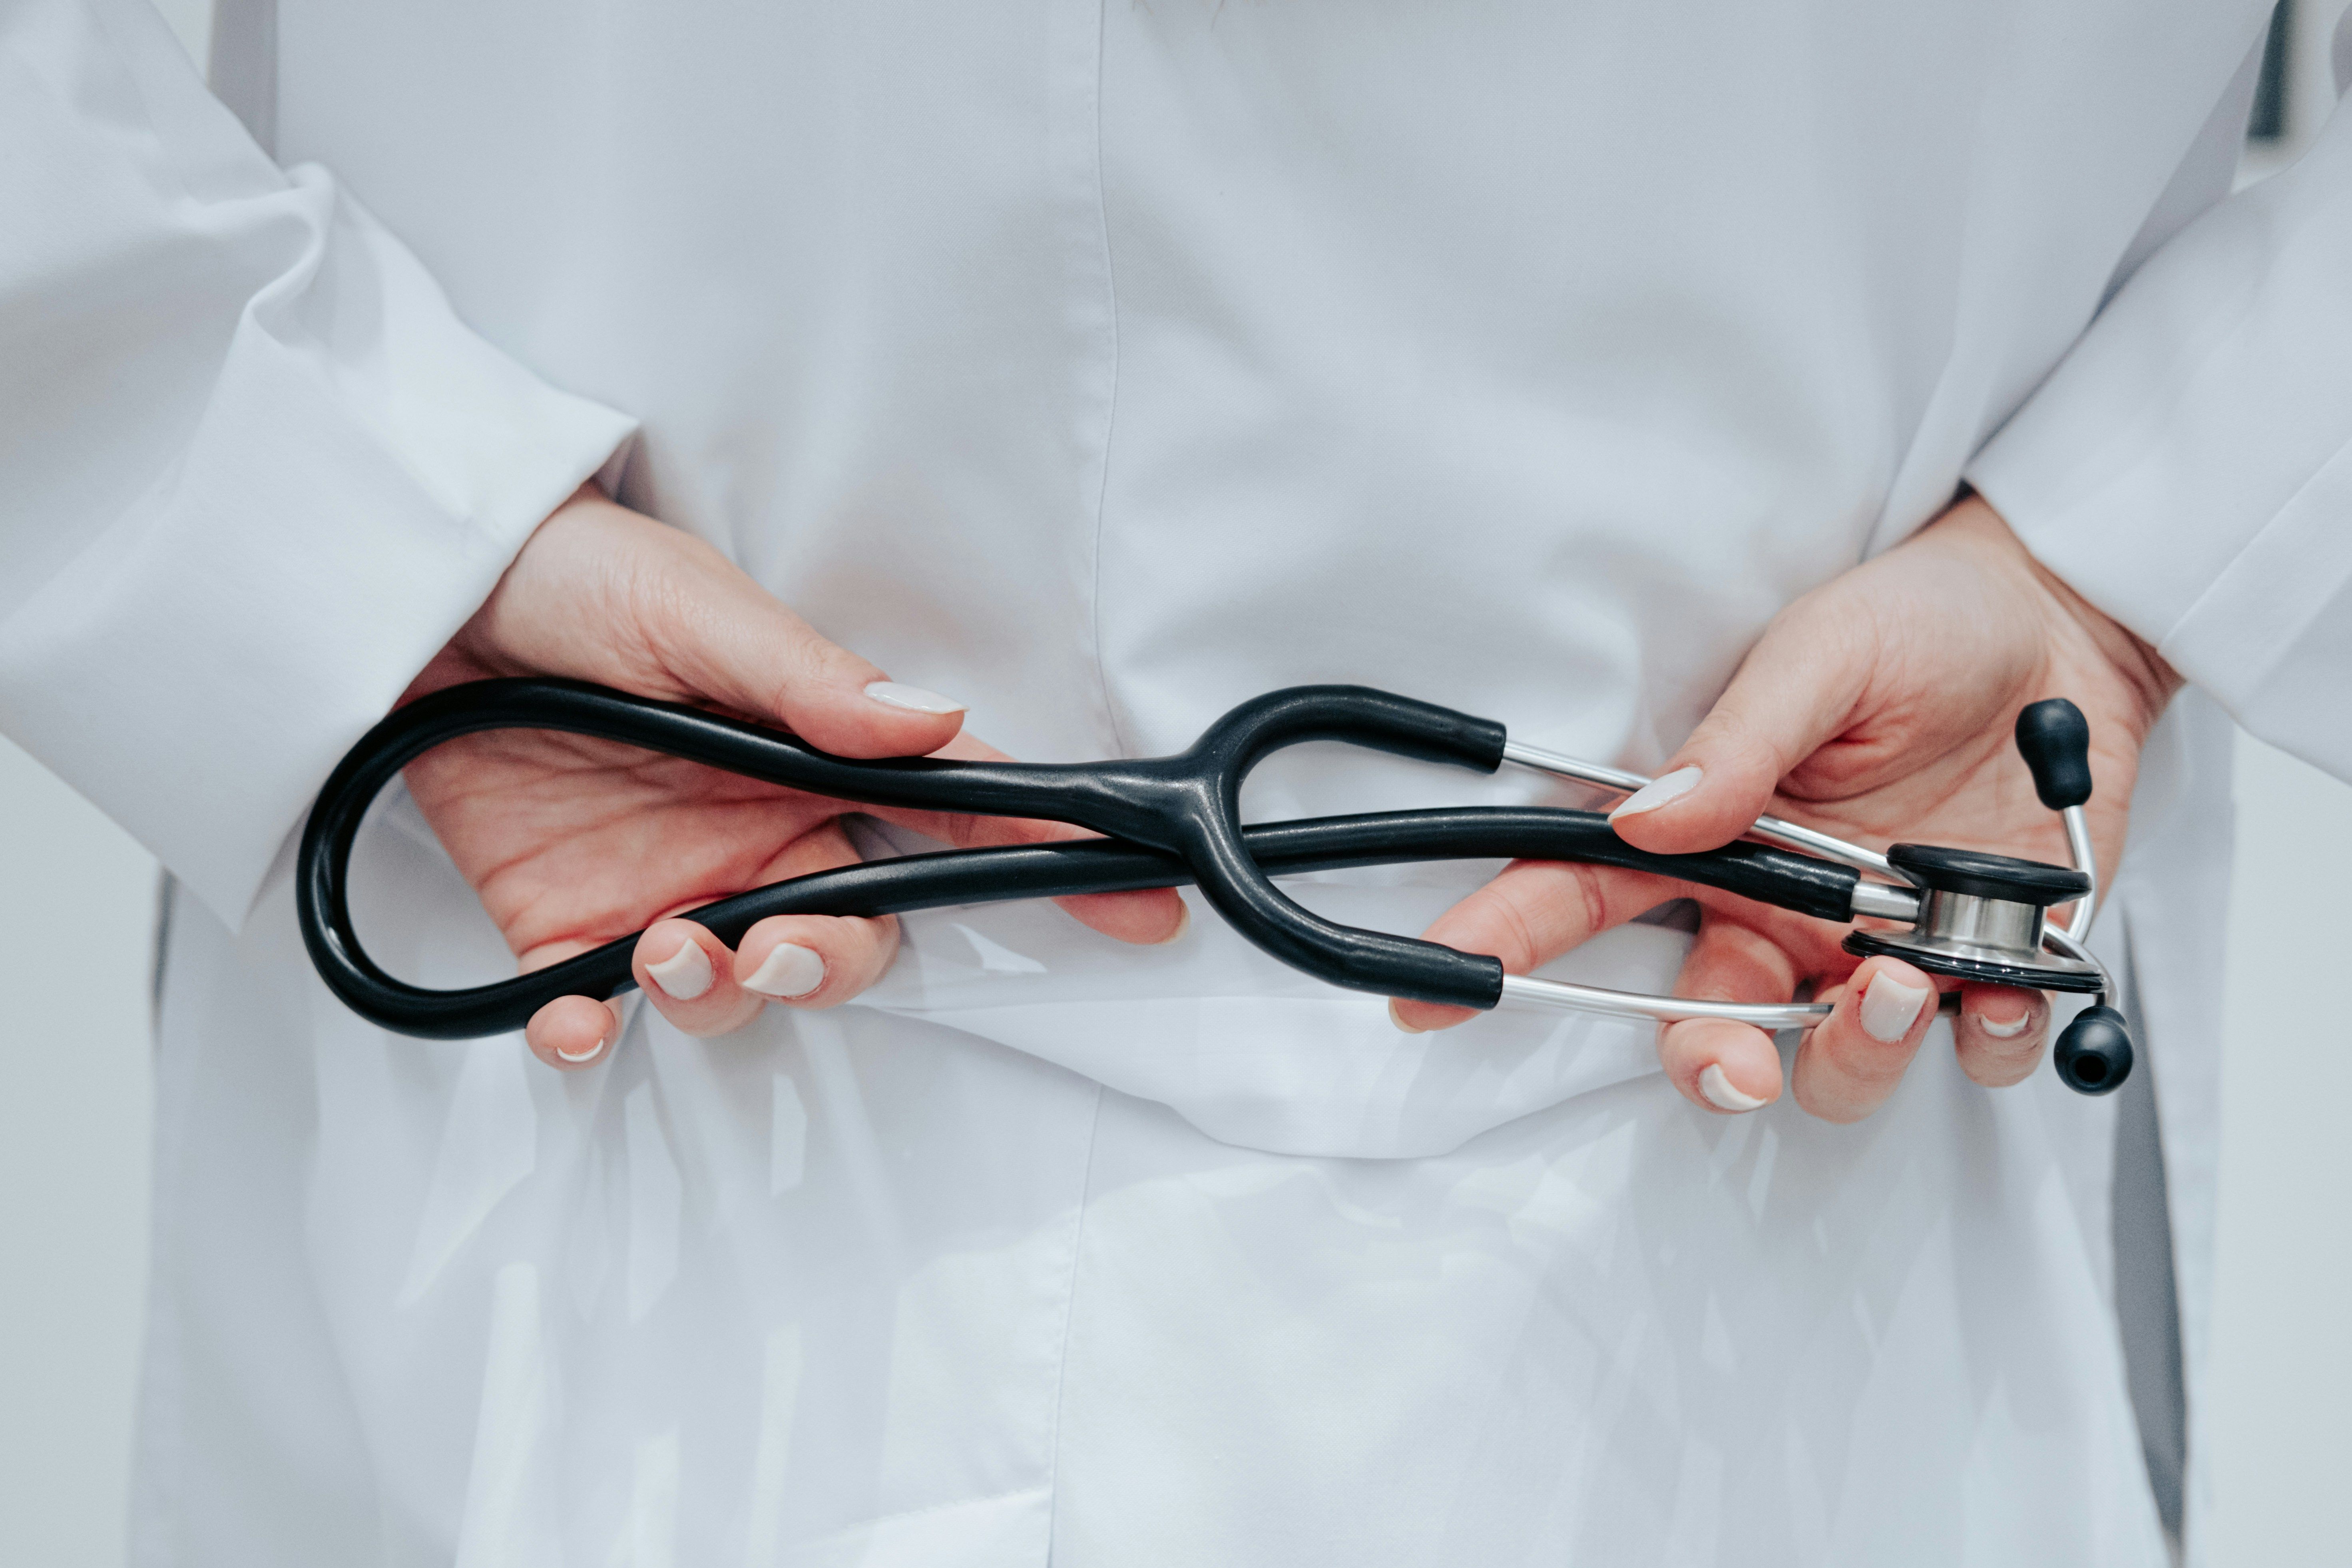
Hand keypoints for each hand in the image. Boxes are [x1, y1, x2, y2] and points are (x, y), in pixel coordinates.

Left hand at [403, 489, 1184, 1068]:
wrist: (408, 590)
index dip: (1050, 861)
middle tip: (776, 945)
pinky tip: (572, 1022)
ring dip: (716, 995)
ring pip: (738, 988)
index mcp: (809, 753)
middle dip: (835, 964)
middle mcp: (756, 833)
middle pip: (852, 934)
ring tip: (659, 949)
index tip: (1140, 906)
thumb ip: (804, 679)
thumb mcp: (687, 606)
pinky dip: (587, 1039)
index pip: (957, 813)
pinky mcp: (564, 927)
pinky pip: (596, 1015)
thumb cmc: (563, 572)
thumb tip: (929, 720)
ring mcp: (666, 885)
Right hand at [1392, 496, 2178, 1120]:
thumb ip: (1742, 742)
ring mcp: (1879, 948)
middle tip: (1737, 1068)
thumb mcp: (1825, 652)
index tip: (1432, 997)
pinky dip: (1992, 1040)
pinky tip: (2006, 986)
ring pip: (1832, 1067)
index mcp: (1718, 837)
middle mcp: (1785, 912)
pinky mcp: (1984, 966)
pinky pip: (1976, 1052)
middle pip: (1705, 1025)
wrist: (2070, 619)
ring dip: (1855, 1057)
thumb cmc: (1926, 620)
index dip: (1505, 943)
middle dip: (1710, 1067)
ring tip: (1900, 985)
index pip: (1585, 897)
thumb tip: (1651, 815)